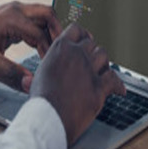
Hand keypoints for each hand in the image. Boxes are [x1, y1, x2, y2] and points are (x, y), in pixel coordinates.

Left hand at [0, 1, 62, 92]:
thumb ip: (11, 74)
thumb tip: (31, 84)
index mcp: (12, 20)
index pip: (40, 35)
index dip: (48, 52)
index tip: (49, 67)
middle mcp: (17, 10)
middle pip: (48, 14)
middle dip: (58, 31)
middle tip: (62, 49)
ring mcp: (16, 10)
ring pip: (43, 13)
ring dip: (51, 29)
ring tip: (54, 48)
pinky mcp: (14, 14)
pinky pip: (35, 17)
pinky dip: (42, 29)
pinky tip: (41, 44)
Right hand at [30, 23, 125, 144]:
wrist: (46, 119)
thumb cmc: (39, 102)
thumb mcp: (37, 78)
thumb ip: (43, 73)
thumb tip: (28, 80)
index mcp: (60, 48)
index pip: (76, 30)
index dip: (83, 35)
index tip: (86, 40)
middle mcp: (76, 54)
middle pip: (92, 44)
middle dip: (92, 51)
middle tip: (93, 60)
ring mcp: (89, 69)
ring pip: (104, 56)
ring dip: (103, 63)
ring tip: (102, 70)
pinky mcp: (99, 86)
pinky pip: (114, 79)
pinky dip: (118, 85)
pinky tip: (119, 90)